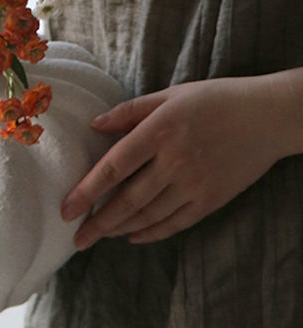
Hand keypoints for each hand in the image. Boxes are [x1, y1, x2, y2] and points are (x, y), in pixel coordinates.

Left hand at [60, 76, 286, 248]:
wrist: (267, 117)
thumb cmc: (213, 99)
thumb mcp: (169, 95)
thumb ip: (129, 111)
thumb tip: (94, 124)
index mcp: (159, 131)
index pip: (114, 167)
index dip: (87, 191)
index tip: (67, 209)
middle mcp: (174, 161)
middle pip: (128, 200)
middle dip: (98, 222)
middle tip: (76, 237)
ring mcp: (195, 183)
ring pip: (150, 215)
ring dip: (120, 228)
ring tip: (99, 235)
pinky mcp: (212, 199)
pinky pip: (177, 222)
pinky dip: (152, 232)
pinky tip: (133, 237)